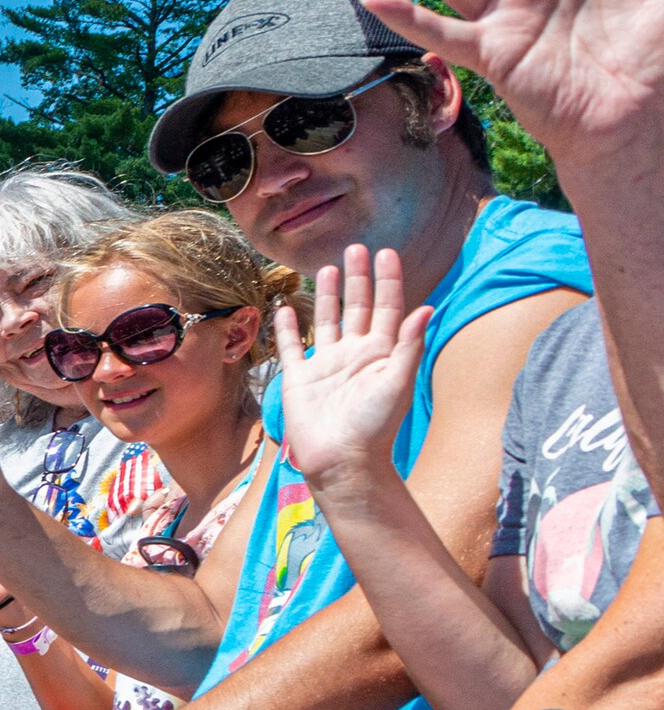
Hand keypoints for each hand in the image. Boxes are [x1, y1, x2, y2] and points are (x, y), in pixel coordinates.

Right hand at [273, 243, 429, 485]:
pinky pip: (293, 346)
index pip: (388, 308)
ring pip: (327, 320)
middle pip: (358, 307)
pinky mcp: (301, 378)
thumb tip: (425, 308)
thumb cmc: (375, 426)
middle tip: (356, 249)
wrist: (341, 460)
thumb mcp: (397, 383)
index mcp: (382, 352)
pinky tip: (285, 309)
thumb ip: (409, 345)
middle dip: (358, 279)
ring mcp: (327, 364)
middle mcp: (355, 353)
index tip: (386, 253)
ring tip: (326, 269)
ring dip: (326, 295)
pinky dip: (288, 328)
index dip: (388, 280)